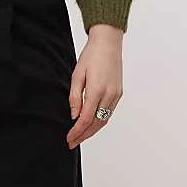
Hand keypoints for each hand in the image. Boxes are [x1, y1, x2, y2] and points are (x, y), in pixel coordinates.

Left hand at [67, 24, 123, 149]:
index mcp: (97, 90)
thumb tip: (74, 116)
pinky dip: (99, 122)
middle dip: (83, 136)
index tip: (68, 139)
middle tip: (71, 143)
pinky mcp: (118, 93)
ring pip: (104, 120)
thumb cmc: (91, 56)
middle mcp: (109, 94)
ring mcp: (116, 94)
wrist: (108, 42)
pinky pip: (108, 113)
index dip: (76, 131)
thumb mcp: (77, 75)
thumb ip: (75, 97)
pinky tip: (90, 126)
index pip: (86, 119)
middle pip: (96, 123)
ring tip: (79, 138)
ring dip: (91, 131)